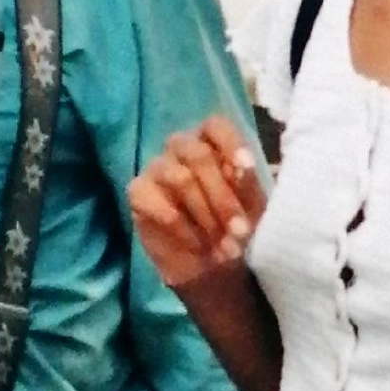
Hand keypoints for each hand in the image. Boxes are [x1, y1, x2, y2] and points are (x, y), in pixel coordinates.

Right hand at [127, 117, 267, 292]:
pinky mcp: (138, 193)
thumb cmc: (233, 225)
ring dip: (206, 215)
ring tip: (223, 245)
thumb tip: (242, 169)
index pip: (215, 126)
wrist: (208, 265)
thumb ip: (247, 185)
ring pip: (180, 179)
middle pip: (198, 155)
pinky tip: (197, 245)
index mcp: (211, 142)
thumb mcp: (251, 206)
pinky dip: (183, 229)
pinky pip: (159, 205)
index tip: (247, 169)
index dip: (231, 143)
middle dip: (223, 196)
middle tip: (240, 231)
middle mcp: (181, 148)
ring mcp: (156, 168)